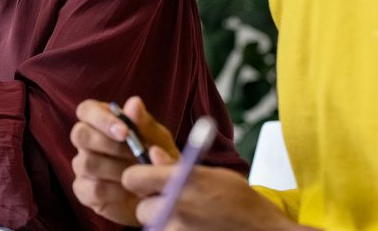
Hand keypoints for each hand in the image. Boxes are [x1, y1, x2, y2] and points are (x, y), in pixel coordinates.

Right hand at [69, 96, 178, 225]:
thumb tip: (134, 102)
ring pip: (85, 162)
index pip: (86, 110)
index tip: (125, 132)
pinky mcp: (84, 191)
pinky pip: (90, 188)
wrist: (162, 194)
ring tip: (138, 174)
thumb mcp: (158, 140)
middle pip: (79, 134)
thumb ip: (145, 123)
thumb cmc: (157, 160)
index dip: (101, 119)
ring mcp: (82, 166)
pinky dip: (114, 191)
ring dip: (115, 169)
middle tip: (134, 154)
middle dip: (107, 144)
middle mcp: (87, 141)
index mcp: (102, 120)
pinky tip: (129, 191)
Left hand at [124, 148, 298, 229]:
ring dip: (165, 224)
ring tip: (193, 221)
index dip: (140, 179)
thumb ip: (178, 167)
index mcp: (183, 182)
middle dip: (155, 207)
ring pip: (152, 227)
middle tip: (178, 206)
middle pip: (141, 208)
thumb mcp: (215, 176)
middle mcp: (176, 208)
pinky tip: (197, 229)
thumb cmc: (246, 206)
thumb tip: (152, 154)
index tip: (150, 182)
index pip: (132, 178)